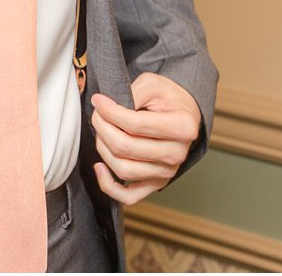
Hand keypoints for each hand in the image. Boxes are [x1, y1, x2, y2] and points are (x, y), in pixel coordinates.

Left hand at [89, 72, 200, 205]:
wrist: (183, 114)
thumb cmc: (167, 98)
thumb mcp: (152, 84)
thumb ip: (131, 93)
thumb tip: (105, 107)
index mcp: (181, 127)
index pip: (134, 124)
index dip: (109, 111)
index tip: (98, 101)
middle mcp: (177, 154)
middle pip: (125, 147)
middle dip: (102, 127)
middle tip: (98, 113)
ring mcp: (167, 172)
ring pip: (122, 169)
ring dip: (102, 148)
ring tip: (101, 130)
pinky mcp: (156, 184)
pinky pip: (128, 196)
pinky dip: (109, 186)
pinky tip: (99, 167)